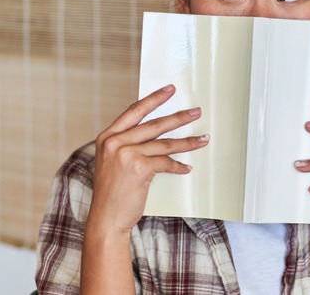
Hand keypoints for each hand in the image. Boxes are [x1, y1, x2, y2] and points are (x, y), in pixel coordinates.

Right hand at [86, 84, 209, 236]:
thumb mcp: (113, 163)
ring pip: (165, 143)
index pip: (134, 111)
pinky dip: (178, 166)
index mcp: (107, 137)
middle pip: (154, 124)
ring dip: (187, 142)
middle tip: (196, 111)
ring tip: (203, 138)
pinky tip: (186, 168)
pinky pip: (166, 162)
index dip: (154, 99)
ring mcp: (126, 154)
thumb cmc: (112, 194)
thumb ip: (127, 146)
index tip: (169, 89)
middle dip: (179, 117)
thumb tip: (156, 135)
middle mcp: (115, 142)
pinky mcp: (139, 168)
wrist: (106, 219)